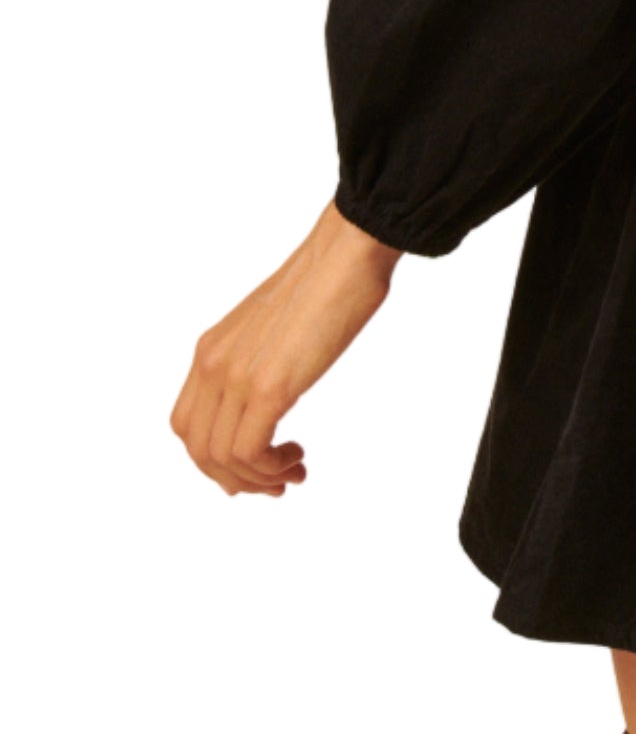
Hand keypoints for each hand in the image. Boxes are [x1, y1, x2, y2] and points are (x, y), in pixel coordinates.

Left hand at [170, 199, 403, 496]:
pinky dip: (270, 469)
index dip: (214, 457)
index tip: (254, 466)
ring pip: (219, 458)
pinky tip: (297, 457)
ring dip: (257, 479)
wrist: (349, 250)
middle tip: (277, 483)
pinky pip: (248, 452)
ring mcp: (237, 376)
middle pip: (197, 448)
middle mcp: (213, 364)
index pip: (188, 423)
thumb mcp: (275, 324)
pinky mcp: (267, 386)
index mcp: (211, 348)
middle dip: (235, 478)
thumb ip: (260, 355)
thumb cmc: (328, 278)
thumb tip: (273, 388)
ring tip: (294, 472)